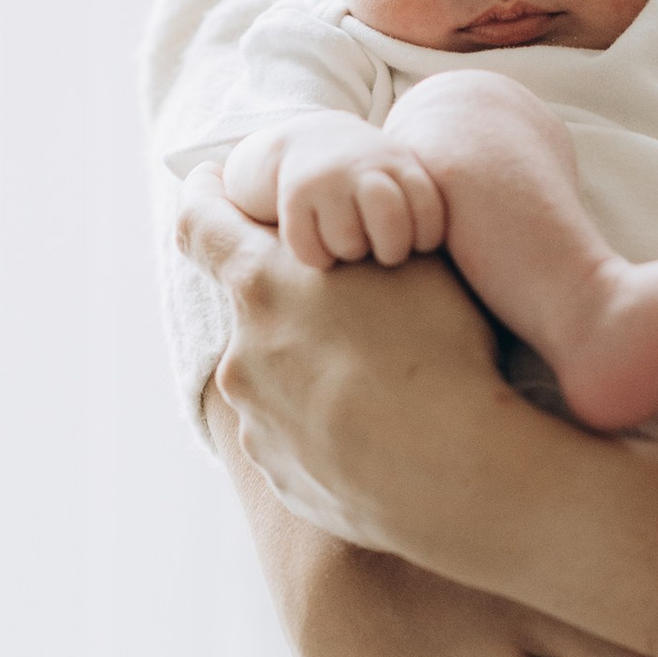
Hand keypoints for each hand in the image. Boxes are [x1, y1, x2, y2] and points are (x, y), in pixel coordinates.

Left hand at [177, 163, 500, 549]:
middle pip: (255, 310)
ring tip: (387, 386)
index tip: (206, 181)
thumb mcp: (405, 261)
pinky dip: (327, 427)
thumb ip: (353, 240)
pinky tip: (381, 432)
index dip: (203, 195)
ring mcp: (256, 422)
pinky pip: (296, 436)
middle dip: (297, 306)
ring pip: (278, 378)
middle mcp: (242, 353)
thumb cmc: (437, 348)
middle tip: (367, 318)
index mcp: (263, 284)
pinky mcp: (278, 475)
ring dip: (315, 372)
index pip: (202, 222)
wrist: (455, 470)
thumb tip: (337, 241)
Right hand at [255, 112, 447, 270]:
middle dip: (392, 250)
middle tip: (385, 252)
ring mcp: (326, 181)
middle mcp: (363, 166)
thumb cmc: (372, 174)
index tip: (417, 242)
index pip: (429, 211)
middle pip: (391, 224)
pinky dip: (319, 258)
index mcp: (399, 161)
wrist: (309, 140)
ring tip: (351, 239)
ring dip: (351, 253)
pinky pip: (311, 252)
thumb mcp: (403, 170)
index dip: (427, 238)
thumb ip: (430, 200)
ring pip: (348, 243)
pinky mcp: (293, 199)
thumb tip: (470, 251)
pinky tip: (322, 241)